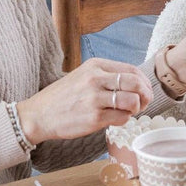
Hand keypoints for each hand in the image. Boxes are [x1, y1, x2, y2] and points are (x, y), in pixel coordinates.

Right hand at [15, 58, 150, 142]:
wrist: (39, 114)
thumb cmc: (64, 96)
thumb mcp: (84, 75)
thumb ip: (107, 76)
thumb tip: (136, 84)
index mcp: (95, 65)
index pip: (132, 70)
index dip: (144, 82)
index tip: (144, 91)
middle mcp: (96, 79)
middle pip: (136, 83)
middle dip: (146, 95)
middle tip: (144, 103)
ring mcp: (94, 98)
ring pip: (132, 101)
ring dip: (136, 109)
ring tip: (128, 112)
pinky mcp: (93, 118)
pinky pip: (122, 118)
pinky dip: (124, 119)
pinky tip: (116, 119)